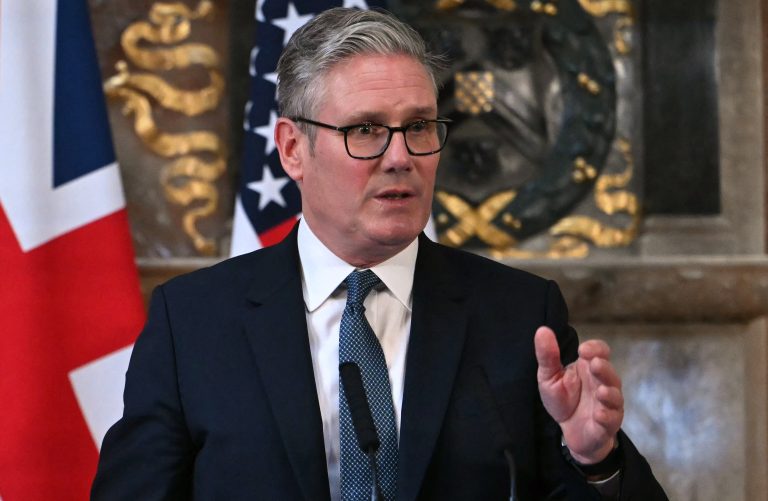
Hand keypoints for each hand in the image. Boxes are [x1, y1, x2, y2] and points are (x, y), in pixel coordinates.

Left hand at [534, 326, 623, 463]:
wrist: (570, 432)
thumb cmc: (563, 400)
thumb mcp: (549, 377)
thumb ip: (548, 355)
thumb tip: (542, 330)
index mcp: (589, 368)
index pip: (601, 351)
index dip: (596, 348)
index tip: (583, 350)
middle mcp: (603, 383)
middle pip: (610, 373)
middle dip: (604, 369)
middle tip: (594, 364)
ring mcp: (608, 404)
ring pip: (615, 397)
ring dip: (609, 393)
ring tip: (600, 391)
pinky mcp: (607, 424)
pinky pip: (611, 420)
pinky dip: (607, 417)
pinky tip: (599, 415)